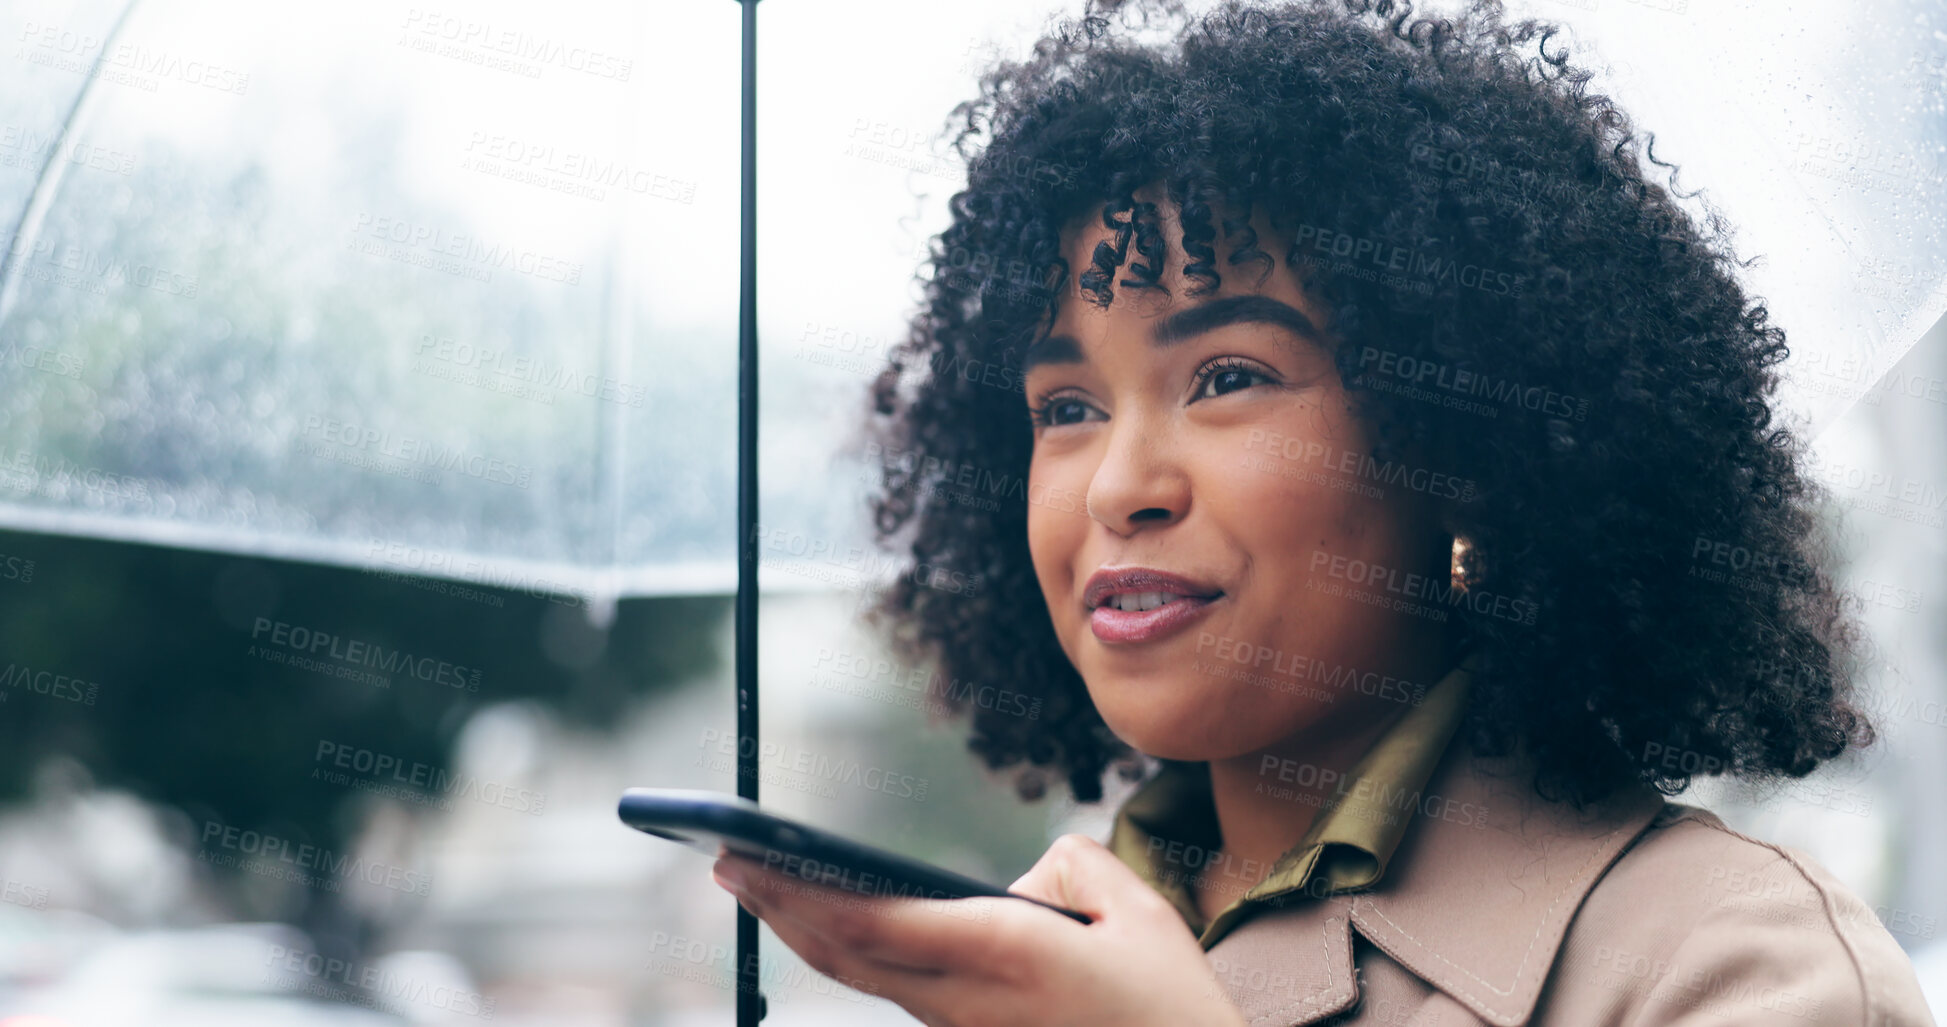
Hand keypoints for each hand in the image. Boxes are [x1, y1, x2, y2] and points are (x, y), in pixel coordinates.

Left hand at [712, 833, 1248, 1026]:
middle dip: (780, 905)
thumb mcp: (1139, 912)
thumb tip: (1019, 876)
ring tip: (761, 886)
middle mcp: (968, 999)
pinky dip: (852, 954)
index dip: (805, 890)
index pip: (879, 919)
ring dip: (807, 930)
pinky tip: (834, 927)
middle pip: (849, 955)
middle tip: (728, 862)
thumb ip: (1071, 866)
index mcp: (1004, 954)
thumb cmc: (1170, 1007)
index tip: (754, 856)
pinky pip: (898, 993)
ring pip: (866, 978)